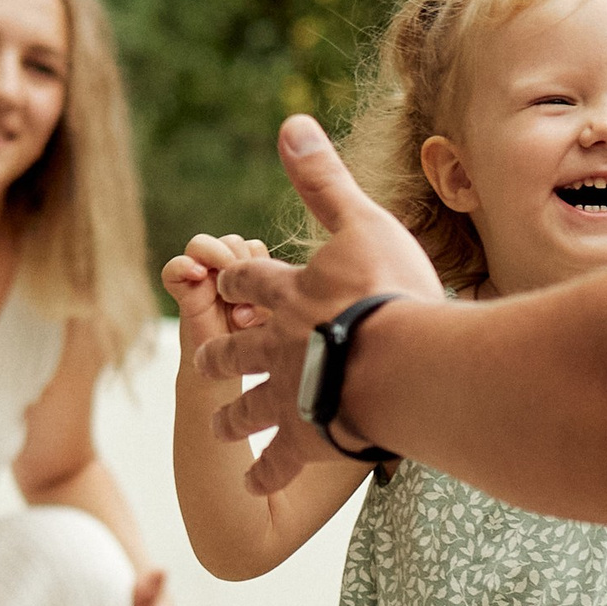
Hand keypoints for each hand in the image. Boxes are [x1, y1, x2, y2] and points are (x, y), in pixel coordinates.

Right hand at [161, 234, 271, 352]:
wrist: (223, 370)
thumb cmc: (248, 343)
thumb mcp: (267, 323)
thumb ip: (263, 306)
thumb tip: (242, 308)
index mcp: (245, 271)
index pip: (252, 247)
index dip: (258, 264)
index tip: (262, 294)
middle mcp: (220, 270)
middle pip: (230, 241)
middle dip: (240, 262)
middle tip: (243, 296)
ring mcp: (198, 278)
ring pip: (201, 244)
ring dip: (217, 261)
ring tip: (226, 290)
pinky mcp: (180, 292)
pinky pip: (172, 269)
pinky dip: (183, 267)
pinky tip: (198, 276)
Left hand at [197, 117, 443, 494]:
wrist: (401, 370)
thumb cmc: (388, 294)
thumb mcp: (359, 222)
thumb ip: (323, 180)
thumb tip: (290, 123)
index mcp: (288, 295)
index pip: (252, 285)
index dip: (239, 283)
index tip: (227, 284)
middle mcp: (276, 348)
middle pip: (236, 351)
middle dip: (221, 354)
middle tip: (205, 360)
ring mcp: (289, 396)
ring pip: (249, 407)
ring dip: (234, 414)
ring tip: (222, 424)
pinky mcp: (308, 439)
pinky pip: (279, 460)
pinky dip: (265, 472)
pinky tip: (253, 482)